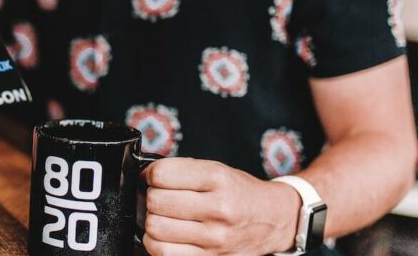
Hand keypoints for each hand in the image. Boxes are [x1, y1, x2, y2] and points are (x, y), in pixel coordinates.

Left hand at [142, 158, 300, 254]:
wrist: (272, 219)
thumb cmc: (239, 192)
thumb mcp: (216, 169)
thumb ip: (181, 170)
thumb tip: (145, 176)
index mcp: (217, 179)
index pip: (162, 174)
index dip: (150, 175)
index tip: (153, 178)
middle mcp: (218, 209)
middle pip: (156, 202)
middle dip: (150, 198)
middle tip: (158, 198)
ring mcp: (215, 239)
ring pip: (156, 230)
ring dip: (152, 222)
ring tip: (163, 218)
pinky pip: (165, 253)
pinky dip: (157, 244)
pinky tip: (167, 236)